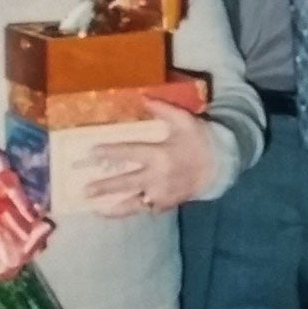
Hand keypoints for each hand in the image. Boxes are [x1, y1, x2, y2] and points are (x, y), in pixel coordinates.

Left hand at [82, 100, 216, 216]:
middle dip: (105, 187)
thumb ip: (163, 109)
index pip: (130, 153)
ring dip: (115, 208)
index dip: (110, 152)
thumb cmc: (200, 140)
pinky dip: (133, 211)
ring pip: (135, 204)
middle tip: (85, 190)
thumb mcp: (184, 120)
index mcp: (160, 155)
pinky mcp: (168, 204)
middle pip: (126, 183)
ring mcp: (162, 194)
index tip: (92, 152)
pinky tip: (119, 212)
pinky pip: (147, 210)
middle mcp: (158, 177)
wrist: (221, 165)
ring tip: (97, 210)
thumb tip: (143, 96)